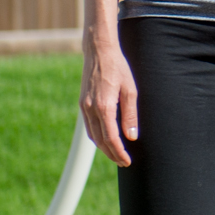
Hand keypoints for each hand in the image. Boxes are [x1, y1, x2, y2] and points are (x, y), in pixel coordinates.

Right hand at [80, 39, 138, 166]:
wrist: (98, 51)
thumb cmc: (118, 68)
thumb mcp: (131, 90)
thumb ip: (131, 115)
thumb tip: (132, 137)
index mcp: (104, 107)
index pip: (111, 138)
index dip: (119, 153)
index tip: (128, 161)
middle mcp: (90, 109)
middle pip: (100, 141)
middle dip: (112, 154)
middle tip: (124, 162)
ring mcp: (84, 106)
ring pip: (93, 135)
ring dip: (104, 148)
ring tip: (116, 155)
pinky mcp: (82, 103)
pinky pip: (89, 126)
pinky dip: (97, 137)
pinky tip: (105, 140)